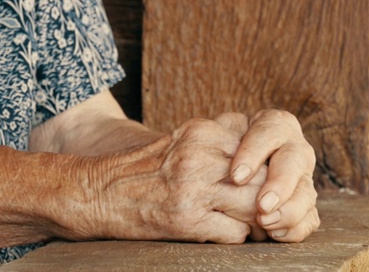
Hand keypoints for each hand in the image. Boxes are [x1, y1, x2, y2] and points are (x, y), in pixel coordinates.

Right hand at [72, 118, 266, 243]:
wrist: (97, 193)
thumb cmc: (144, 169)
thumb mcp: (182, 140)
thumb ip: (219, 143)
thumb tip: (261, 160)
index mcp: (202, 133)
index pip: (258, 150)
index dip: (269, 170)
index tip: (271, 184)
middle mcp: (201, 156)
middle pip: (262, 177)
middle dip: (270, 196)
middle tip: (271, 208)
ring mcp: (194, 189)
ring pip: (254, 206)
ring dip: (258, 219)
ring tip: (254, 223)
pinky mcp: (186, 221)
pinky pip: (234, 233)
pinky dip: (236, 236)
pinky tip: (226, 232)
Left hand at [221, 110, 319, 241]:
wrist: (223, 173)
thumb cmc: (219, 150)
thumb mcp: (218, 136)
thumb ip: (219, 139)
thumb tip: (223, 161)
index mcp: (276, 125)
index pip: (270, 132)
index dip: (255, 153)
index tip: (236, 176)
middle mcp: (295, 149)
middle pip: (295, 160)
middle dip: (280, 183)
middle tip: (262, 204)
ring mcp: (304, 177)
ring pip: (306, 192)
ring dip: (289, 210)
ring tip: (265, 222)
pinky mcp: (306, 205)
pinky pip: (310, 218)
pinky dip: (295, 228)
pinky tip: (275, 234)